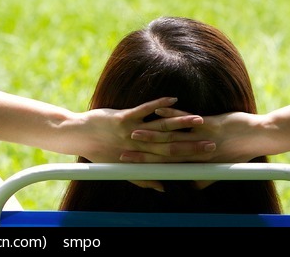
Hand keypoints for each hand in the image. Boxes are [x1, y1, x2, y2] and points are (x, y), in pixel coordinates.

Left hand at [75, 97, 217, 191]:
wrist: (77, 135)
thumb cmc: (99, 151)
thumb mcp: (122, 167)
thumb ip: (143, 178)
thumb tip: (162, 188)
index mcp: (140, 158)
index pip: (170, 162)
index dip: (190, 162)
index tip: (209, 161)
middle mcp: (138, 147)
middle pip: (170, 146)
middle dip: (193, 145)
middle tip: (212, 144)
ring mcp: (131, 132)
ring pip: (161, 128)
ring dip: (181, 124)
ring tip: (199, 121)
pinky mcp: (123, 118)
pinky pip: (144, 110)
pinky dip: (159, 105)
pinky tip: (173, 100)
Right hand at [120, 109, 263, 163]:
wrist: (260, 137)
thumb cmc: (239, 150)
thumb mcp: (219, 167)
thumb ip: (203, 176)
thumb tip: (192, 186)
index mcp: (197, 163)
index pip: (166, 166)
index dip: (147, 167)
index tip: (130, 167)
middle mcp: (196, 153)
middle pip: (163, 153)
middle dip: (142, 153)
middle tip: (123, 153)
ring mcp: (202, 138)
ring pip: (171, 137)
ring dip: (151, 135)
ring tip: (134, 133)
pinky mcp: (209, 125)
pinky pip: (186, 119)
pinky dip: (171, 115)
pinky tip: (158, 111)